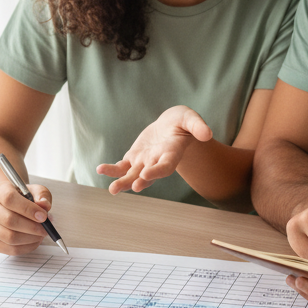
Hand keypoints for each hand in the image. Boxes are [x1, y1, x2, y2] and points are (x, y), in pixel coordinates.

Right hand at [0, 181, 52, 255]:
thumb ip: (42, 195)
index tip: (43, 216)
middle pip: (9, 221)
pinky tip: (35, 240)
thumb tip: (44, 206)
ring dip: (31, 238)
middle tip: (46, 228)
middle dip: (32, 227)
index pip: (9, 199)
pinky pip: (11, 249)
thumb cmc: (22, 198)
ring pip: (10, 237)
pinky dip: (27, 247)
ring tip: (41, 234)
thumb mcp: (34, 190)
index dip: (28, 209)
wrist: (7, 206)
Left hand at [97, 106, 212, 194]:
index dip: (157, 171)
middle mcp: (157, 162)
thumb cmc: (183, 122)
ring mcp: (144, 162)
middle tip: (133, 187)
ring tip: (112, 189)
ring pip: (132, 175)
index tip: (147, 175)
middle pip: (148, 175)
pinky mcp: (133, 158)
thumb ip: (198, 126)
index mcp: (172, 154)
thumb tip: (207, 133)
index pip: (165, 166)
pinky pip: (121, 167)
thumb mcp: (191, 118)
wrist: (171, 126)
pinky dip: (111, 169)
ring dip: (122, 182)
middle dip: (140, 182)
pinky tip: (100, 169)